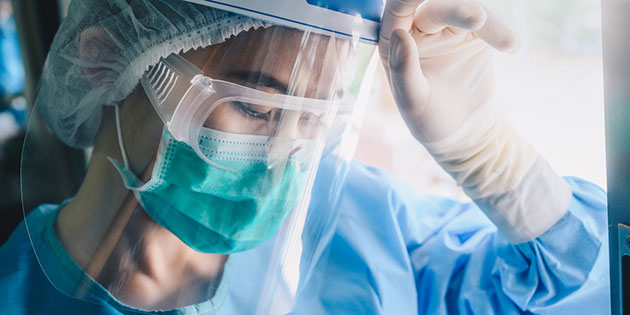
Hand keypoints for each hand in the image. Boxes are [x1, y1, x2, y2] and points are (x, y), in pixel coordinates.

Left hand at [379, 0, 519, 142]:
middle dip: (458, 9)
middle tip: (477, 19)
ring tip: (506, 43)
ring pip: (465, 9)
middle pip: (436, 7)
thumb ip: (403, 69)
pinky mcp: (474, 33)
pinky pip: (488, 21)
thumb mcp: (413, 100)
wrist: (463, 131)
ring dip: (487, 21)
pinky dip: (501, 30)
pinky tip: (511, 45)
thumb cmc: (428, 118)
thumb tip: (399, 34)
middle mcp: (418, 28)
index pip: (398, 8)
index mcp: (394, 41)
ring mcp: (447, 28)